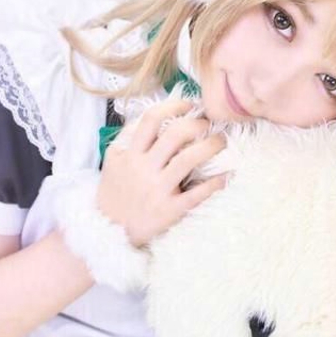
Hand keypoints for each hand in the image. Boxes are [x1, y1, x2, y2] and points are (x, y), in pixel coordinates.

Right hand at [97, 99, 226, 246]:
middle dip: (197, 124)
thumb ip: (128, 138)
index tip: (190, 105)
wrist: (108, 231)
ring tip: (221, 141)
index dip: (174, 106)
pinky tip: (227, 175)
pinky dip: (215, 183)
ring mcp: (157, 190)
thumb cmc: (114, 194)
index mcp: (130, 154)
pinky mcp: (169, 211)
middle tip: (209, 124)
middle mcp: (143, 169)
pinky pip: (197, 194)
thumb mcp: (113, 162)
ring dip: (211, 146)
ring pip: (188, 160)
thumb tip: (150, 117)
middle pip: (175, 135)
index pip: (151, 120)